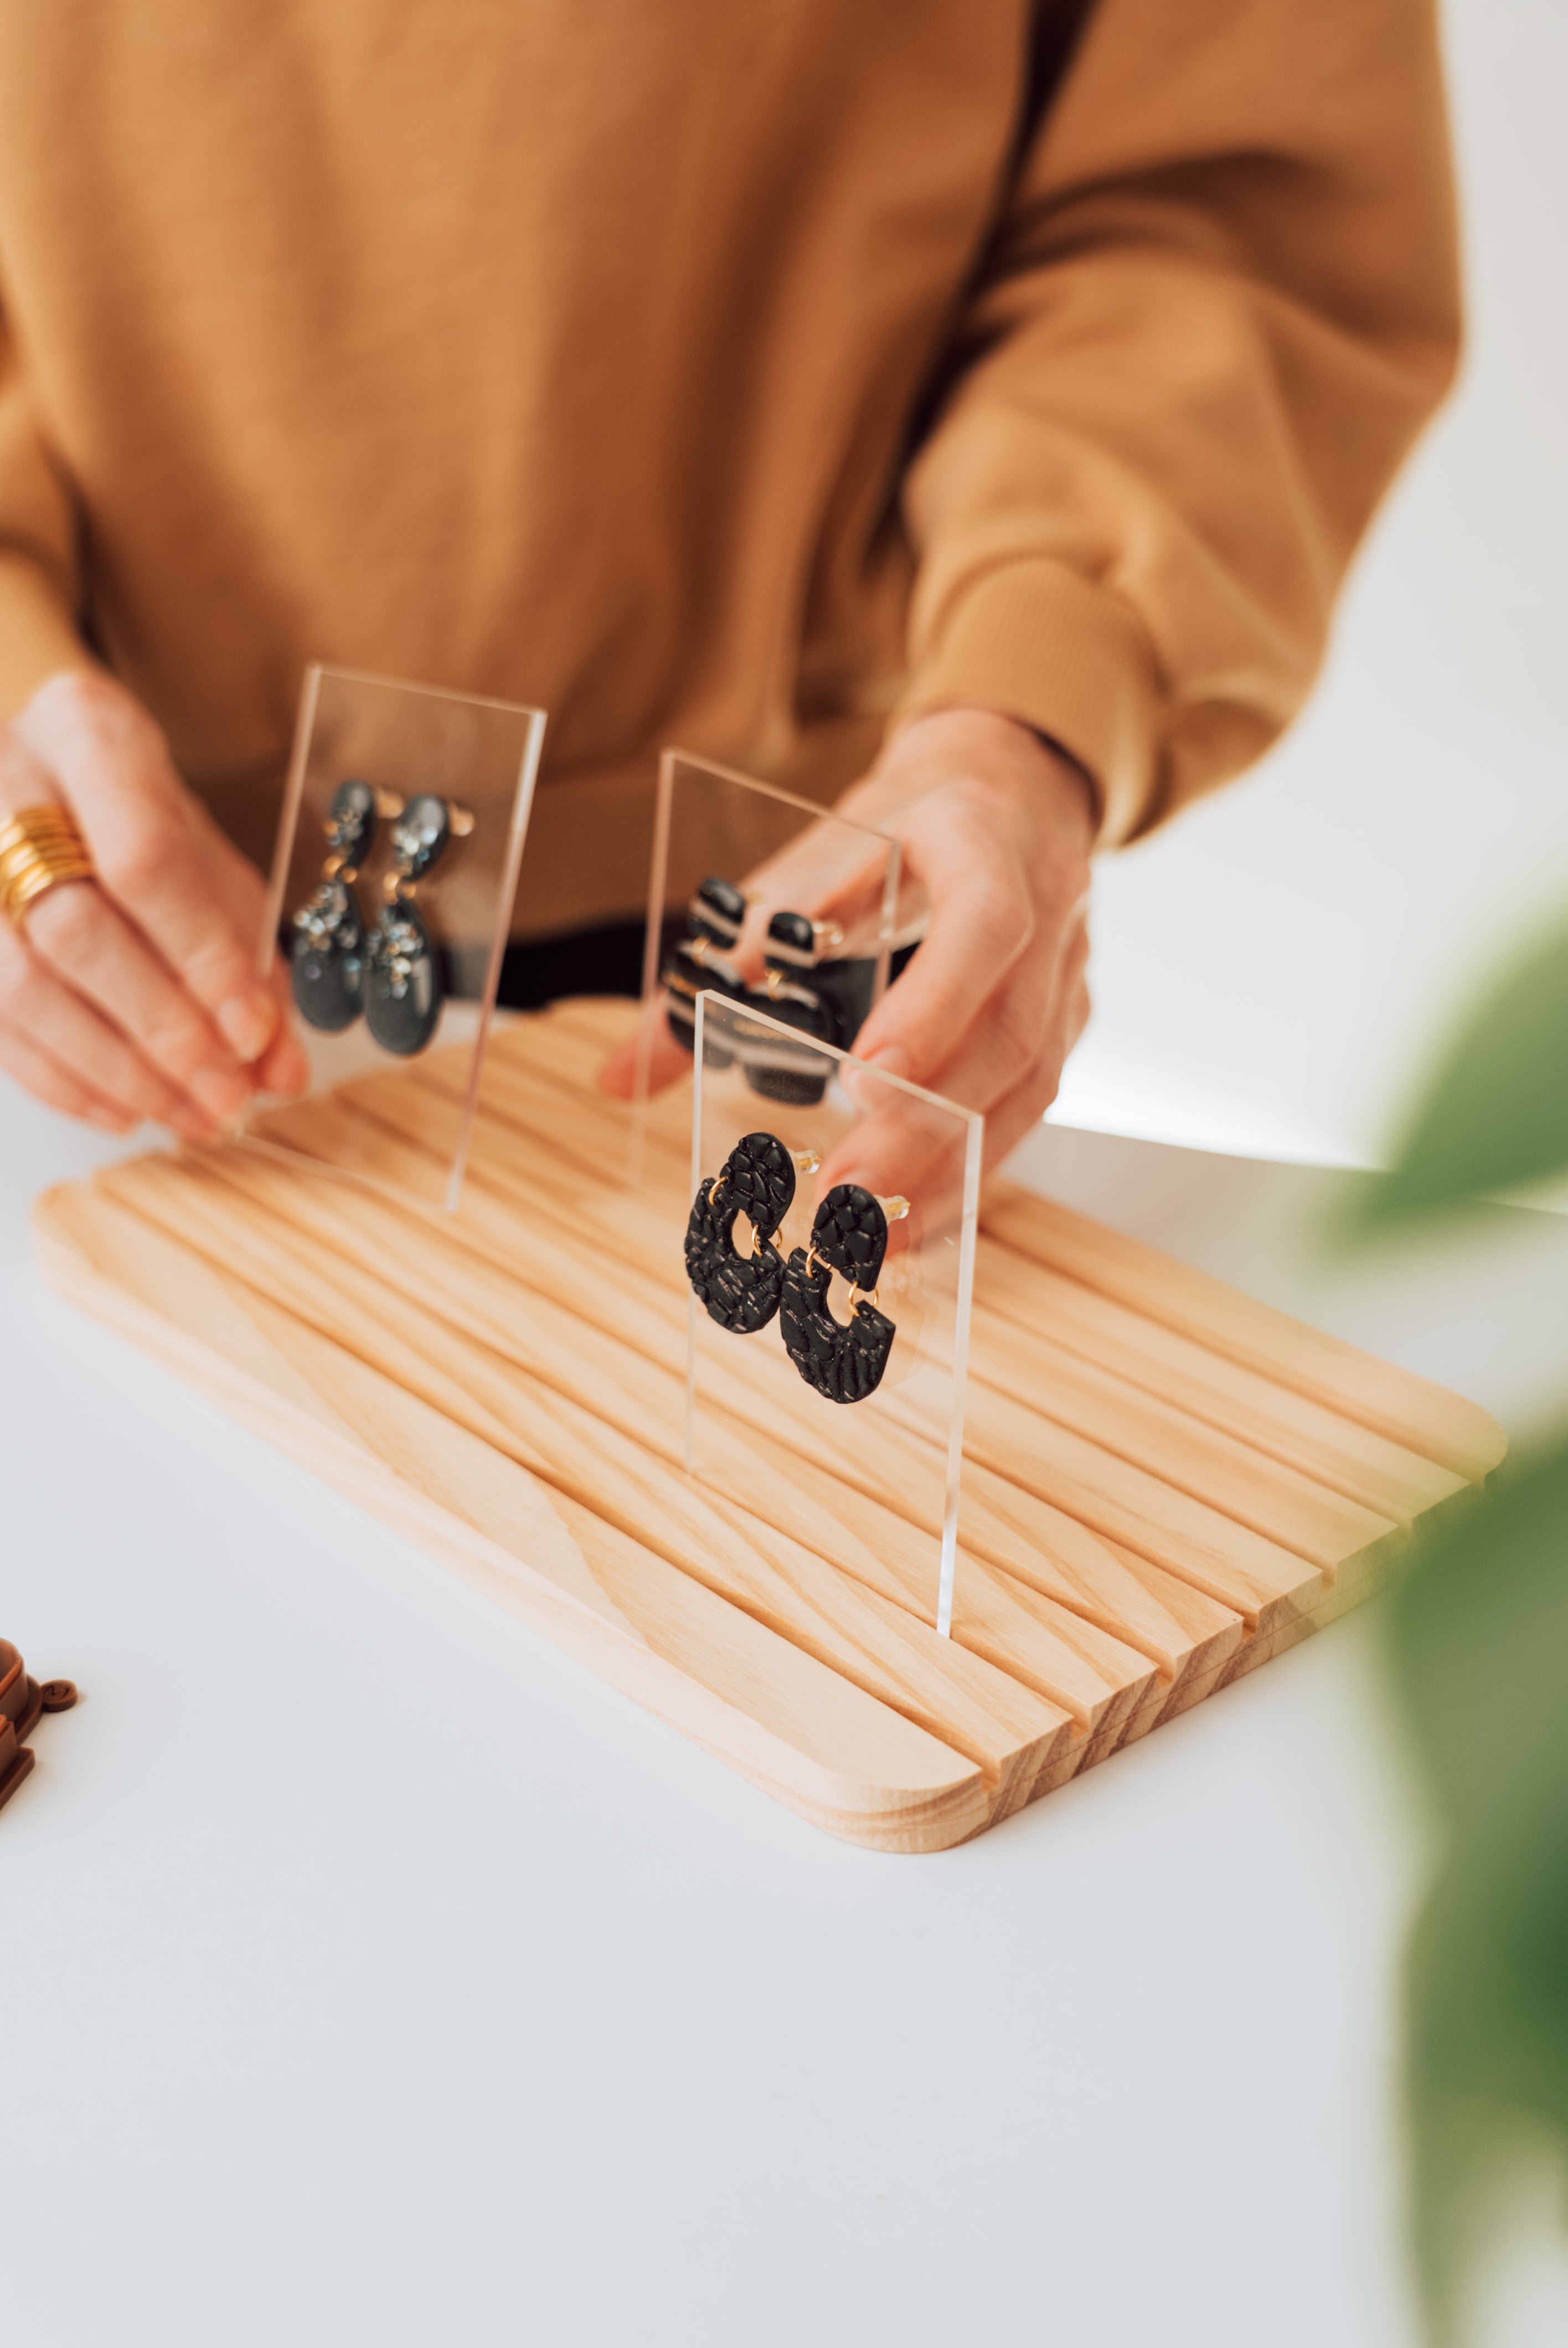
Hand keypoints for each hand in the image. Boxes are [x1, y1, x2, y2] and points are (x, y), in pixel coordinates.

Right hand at [0, 670, 307, 1135]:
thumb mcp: (209, 862)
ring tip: (190, 1114)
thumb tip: (279, 1069)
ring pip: (23, 987)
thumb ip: (250, 957)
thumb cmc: (135, 820)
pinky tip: (126, 1108)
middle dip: (163, 1030)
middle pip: (77, 931)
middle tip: (226, 1095)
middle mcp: (6, 785)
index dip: (201, 957)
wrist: (46, 782)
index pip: (145, 858)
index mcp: (85, 735)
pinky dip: (65, 1081)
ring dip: (116, 1070)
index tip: (251, 1030)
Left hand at [602, 706, 1093, 1203]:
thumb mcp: (817, 856)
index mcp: (986, 846)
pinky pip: (1030, 1106)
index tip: (864, 1078)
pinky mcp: (1068, 1023)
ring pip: (1031, 1084)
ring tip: (878, 1232)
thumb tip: (620, 1074)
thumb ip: (730, 951)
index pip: (983, 925)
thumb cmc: (907, 822)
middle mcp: (1050, 913)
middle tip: (848, 1189)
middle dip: (928, 1123)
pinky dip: (973, 1168)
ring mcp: (1069, 974)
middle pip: (1010, 1031)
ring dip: (955, 1167)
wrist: (1010, 784)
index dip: (933, 1004)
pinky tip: (916, 1219)